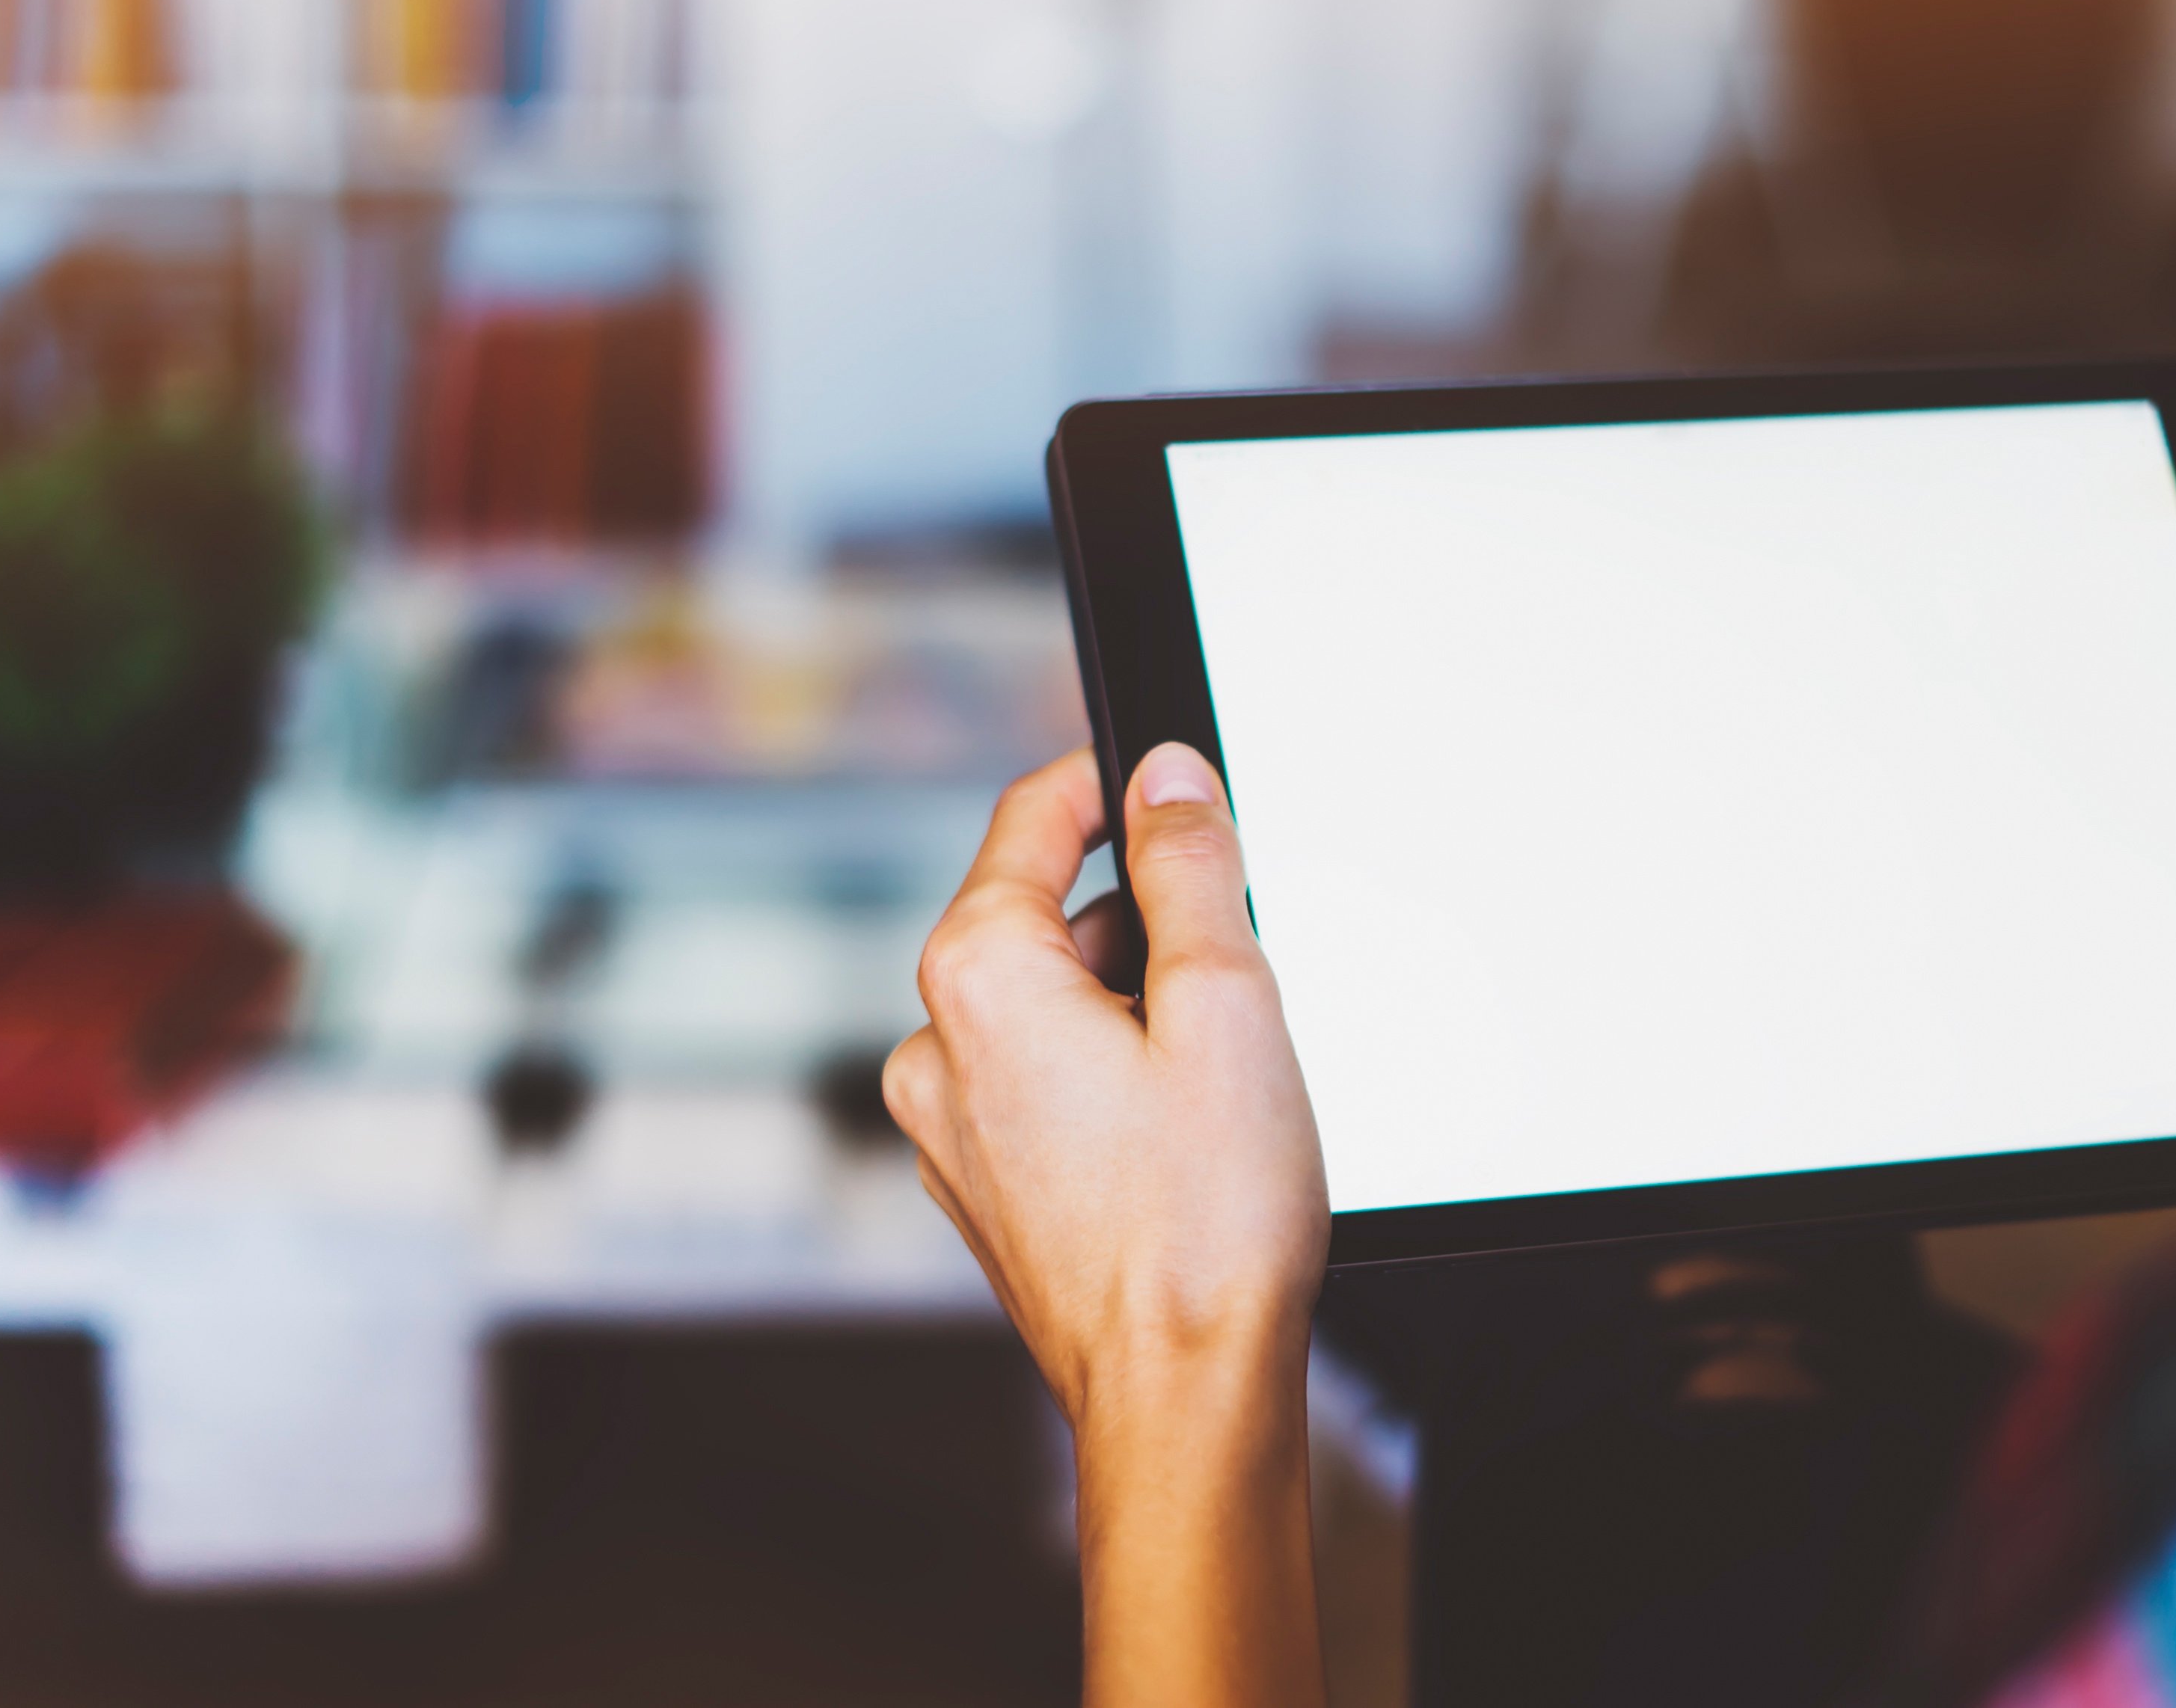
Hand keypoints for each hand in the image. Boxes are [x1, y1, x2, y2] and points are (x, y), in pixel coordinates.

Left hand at [886, 743, 1327, 1707]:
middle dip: (1143, 925)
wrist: (1185, 1394)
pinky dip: (1109, 1080)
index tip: (1172, 780)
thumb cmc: (1207, 1218)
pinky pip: (1044, 1086)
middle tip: (1239, 974)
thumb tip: (1167, 780)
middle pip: (1043, 918)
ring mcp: (950, 1129)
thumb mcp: (1225, 1000)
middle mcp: (936, 1048)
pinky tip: (1183, 1136)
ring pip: (1050, 1009)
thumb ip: (1188, 866)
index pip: (1029, 819)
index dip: (1108, 781)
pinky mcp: (984, 1188)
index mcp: (977, 979)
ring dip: (1131, 1010)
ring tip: (1222, 1080)